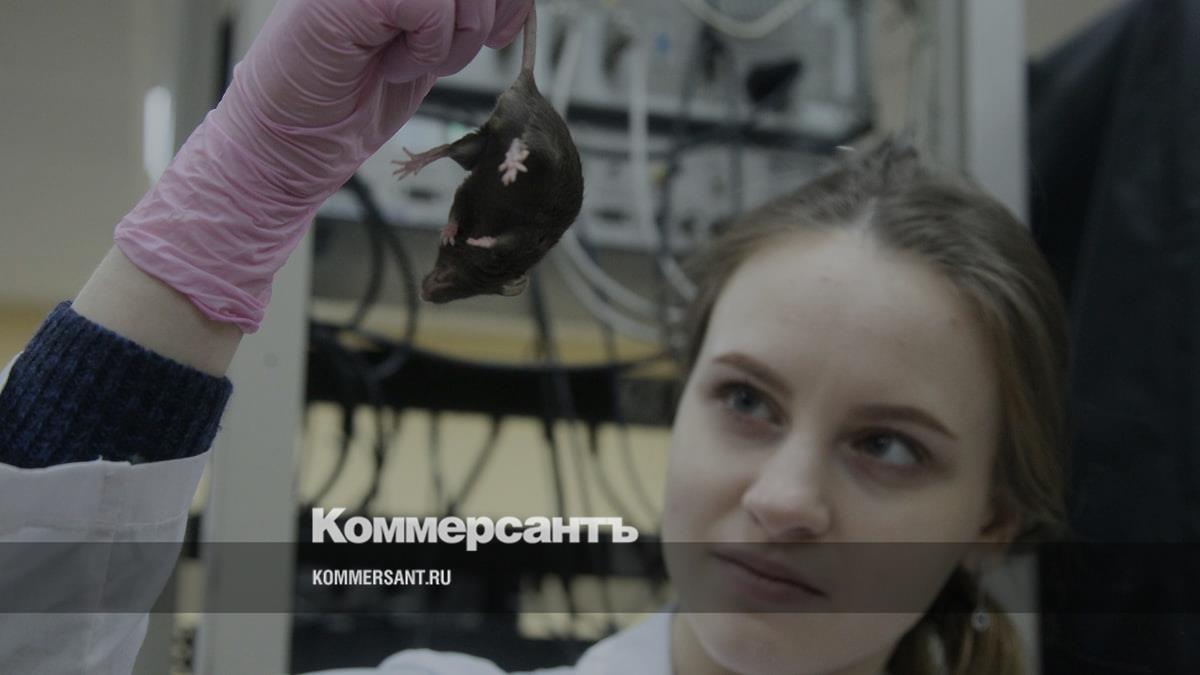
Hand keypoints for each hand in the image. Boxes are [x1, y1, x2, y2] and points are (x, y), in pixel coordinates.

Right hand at [228, 0, 532, 194]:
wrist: (291, 140)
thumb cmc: (352, 95)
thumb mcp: (429, 43)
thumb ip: (466, 13)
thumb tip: (518, 3)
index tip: (497, 32)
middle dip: (480, 20)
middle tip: (437, 56)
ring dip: (453, 39)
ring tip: (404, 60)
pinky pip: (431, 6)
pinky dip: (426, 49)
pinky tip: (386, 64)